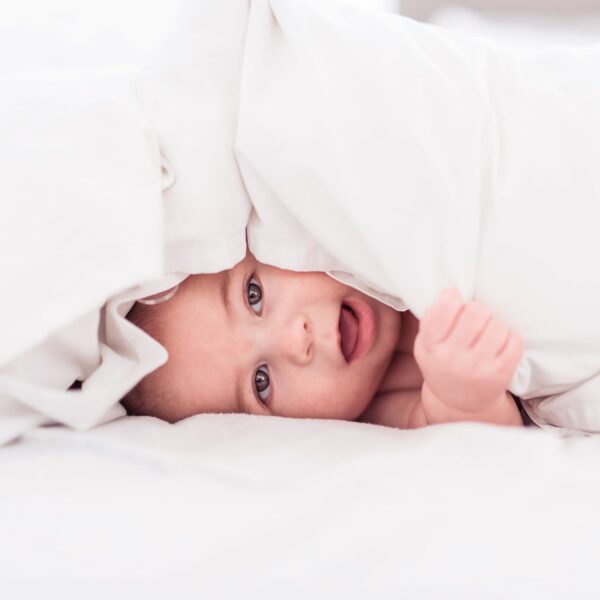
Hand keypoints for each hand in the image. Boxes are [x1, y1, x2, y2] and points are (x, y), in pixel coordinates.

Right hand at [413, 289, 522, 418]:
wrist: (459, 401)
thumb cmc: (442, 361)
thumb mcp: (426, 343)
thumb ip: (433, 318)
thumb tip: (453, 290)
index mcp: (430, 347)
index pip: (444, 309)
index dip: (452, 297)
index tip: (454, 299)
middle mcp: (453, 359)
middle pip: (476, 313)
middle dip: (478, 308)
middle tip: (475, 315)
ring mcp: (479, 368)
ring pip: (497, 325)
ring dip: (494, 322)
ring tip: (487, 330)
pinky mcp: (501, 373)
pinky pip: (514, 340)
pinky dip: (509, 335)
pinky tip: (499, 342)